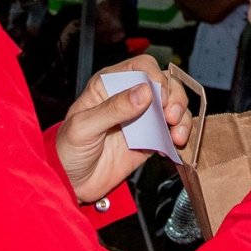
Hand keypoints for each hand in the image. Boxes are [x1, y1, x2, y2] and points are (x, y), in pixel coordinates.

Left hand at [56, 54, 191, 203]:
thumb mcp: (83, 127)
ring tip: (177, 134)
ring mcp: (143, 118)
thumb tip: (144, 92)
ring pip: (175, 104)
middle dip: (175, 97)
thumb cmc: (68, 150)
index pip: (141, 66)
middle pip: (165, 82)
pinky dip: (182, 134)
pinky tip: (176, 143)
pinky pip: (175, 129)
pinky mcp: (152, 138)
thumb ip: (113, 108)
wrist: (72, 183)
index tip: (159, 96)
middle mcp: (130, 97)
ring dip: (183, 116)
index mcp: (109, 85)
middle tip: (171, 116)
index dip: (155, 77)